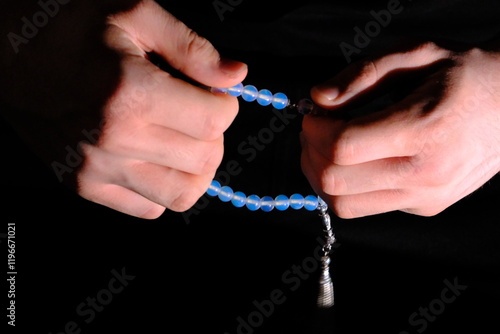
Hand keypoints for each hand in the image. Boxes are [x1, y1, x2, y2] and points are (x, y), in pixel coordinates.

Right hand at [0, 0, 246, 218]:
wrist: (10, 55)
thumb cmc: (73, 30)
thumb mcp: (135, 15)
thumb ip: (192, 48)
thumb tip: (237, 76)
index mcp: (131, 92)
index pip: (213, 121)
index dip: (226, 106)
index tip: (214, 94)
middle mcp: (114, 139)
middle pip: (204, 159)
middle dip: (213, 136)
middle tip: (197, 115)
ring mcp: (97, 169)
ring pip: (182, 194)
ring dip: (195, 169)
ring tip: (182, 141)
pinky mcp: (85, 186)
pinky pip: (150, 208)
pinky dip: (164, 188)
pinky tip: (154, 159)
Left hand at [301, 41, 499, 217]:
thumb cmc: (465, 75)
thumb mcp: (417, 55)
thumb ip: (363, 75)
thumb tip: (318, 98)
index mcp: (424, 129)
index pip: (344, 146)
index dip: (315, 129)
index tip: (313, 113)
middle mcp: (426, 173)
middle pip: (336, 180)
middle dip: (310, 153)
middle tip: (314, 130)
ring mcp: (426, 196)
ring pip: (344, 204)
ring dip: (321, 176)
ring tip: (325, 148)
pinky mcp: (425, 207)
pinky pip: (365, 206)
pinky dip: (346, 186)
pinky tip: (354, 161)